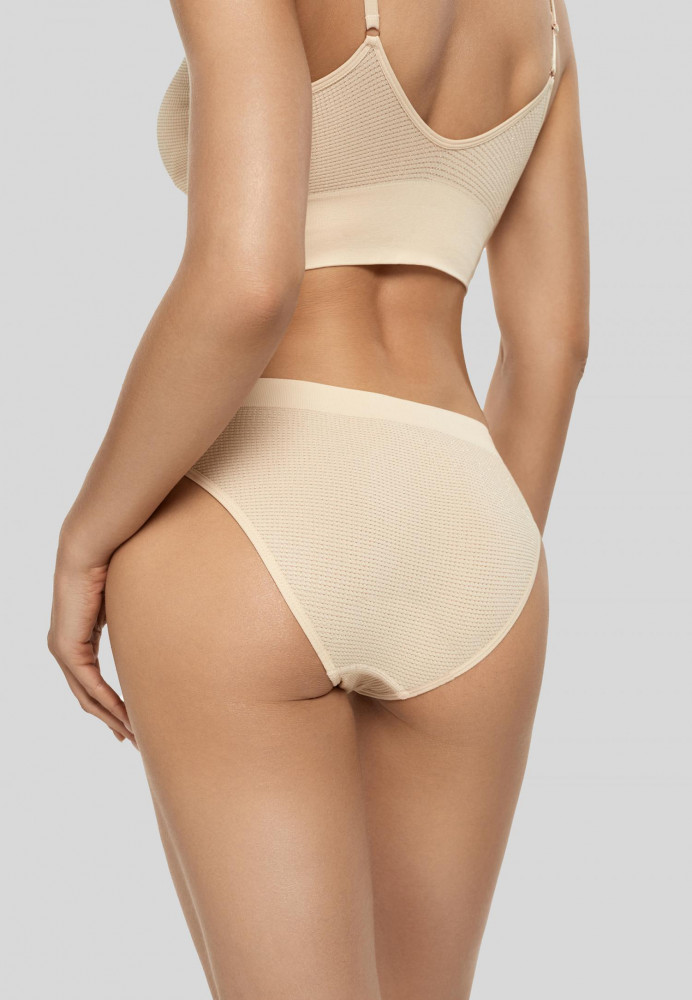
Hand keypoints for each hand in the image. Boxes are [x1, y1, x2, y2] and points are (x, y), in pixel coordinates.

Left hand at [47, 539, 136, 747]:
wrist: (91, 550)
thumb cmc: (112, 567)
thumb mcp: (123, 605)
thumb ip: (130, 622)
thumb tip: (159, 624)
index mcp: (76, 639)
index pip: (91, 683)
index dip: (110, 706)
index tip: (129, 723)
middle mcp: (64, 649)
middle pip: (88, 697)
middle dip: (112, 720)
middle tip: (133, 740)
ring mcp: (63, 650)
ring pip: (87, 696)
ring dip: (111, 717)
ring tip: (133, 735)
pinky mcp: (67, 647)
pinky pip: (89, 684)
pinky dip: (108, 702)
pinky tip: (124, 716)